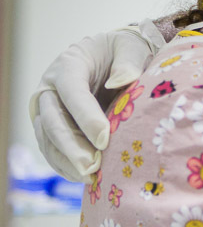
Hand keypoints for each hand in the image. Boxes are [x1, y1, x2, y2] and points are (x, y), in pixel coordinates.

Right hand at [28, 20, 165, 180]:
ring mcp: (48, 109)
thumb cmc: (124, 51)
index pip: (71, 92)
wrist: (113, 57)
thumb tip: (120, 82)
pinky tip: (86, 179)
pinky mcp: (52, 127)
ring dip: (67, 160)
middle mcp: (50, 88)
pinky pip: (52, 150)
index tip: (104, 138)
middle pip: (53, 120)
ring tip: (90, 178)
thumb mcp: (130, 47)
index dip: (85, 116)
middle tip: (92, 166)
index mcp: (68, 65)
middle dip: (71, 146)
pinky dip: (65, 166)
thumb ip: (128, 61)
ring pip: (48, 139)